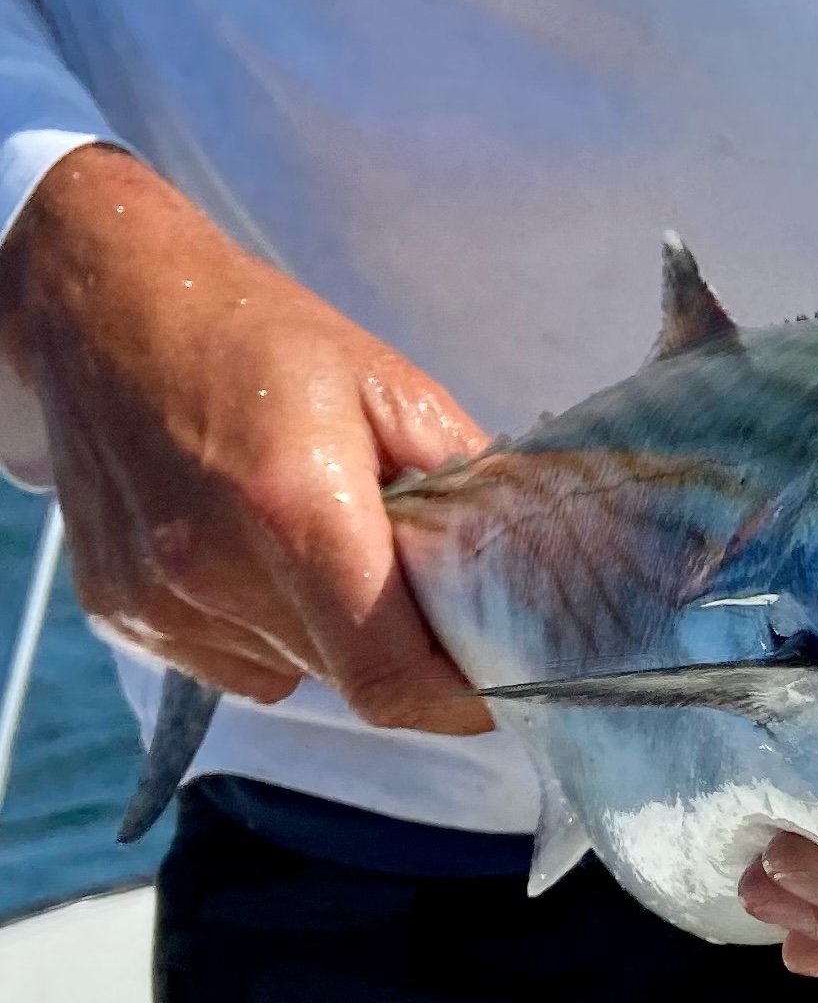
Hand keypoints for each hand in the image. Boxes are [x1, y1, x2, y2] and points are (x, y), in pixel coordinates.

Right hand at [0, 145, 490, 732]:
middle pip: (352, 677)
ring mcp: (158, 604)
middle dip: (411, 651)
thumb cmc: (256, 334)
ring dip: (339, 635)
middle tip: (433, 590)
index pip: (392, 676)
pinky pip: (236, 662)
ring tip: (337, 549)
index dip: (463, 697)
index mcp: (292, 509)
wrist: (104, 305)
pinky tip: (265, 555)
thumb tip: (527, 559)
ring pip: (297, 671)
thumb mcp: (389, 384)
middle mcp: (212, 573)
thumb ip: (467, 479)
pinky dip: (274, 631)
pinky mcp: (122, 616)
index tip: (505, 673)